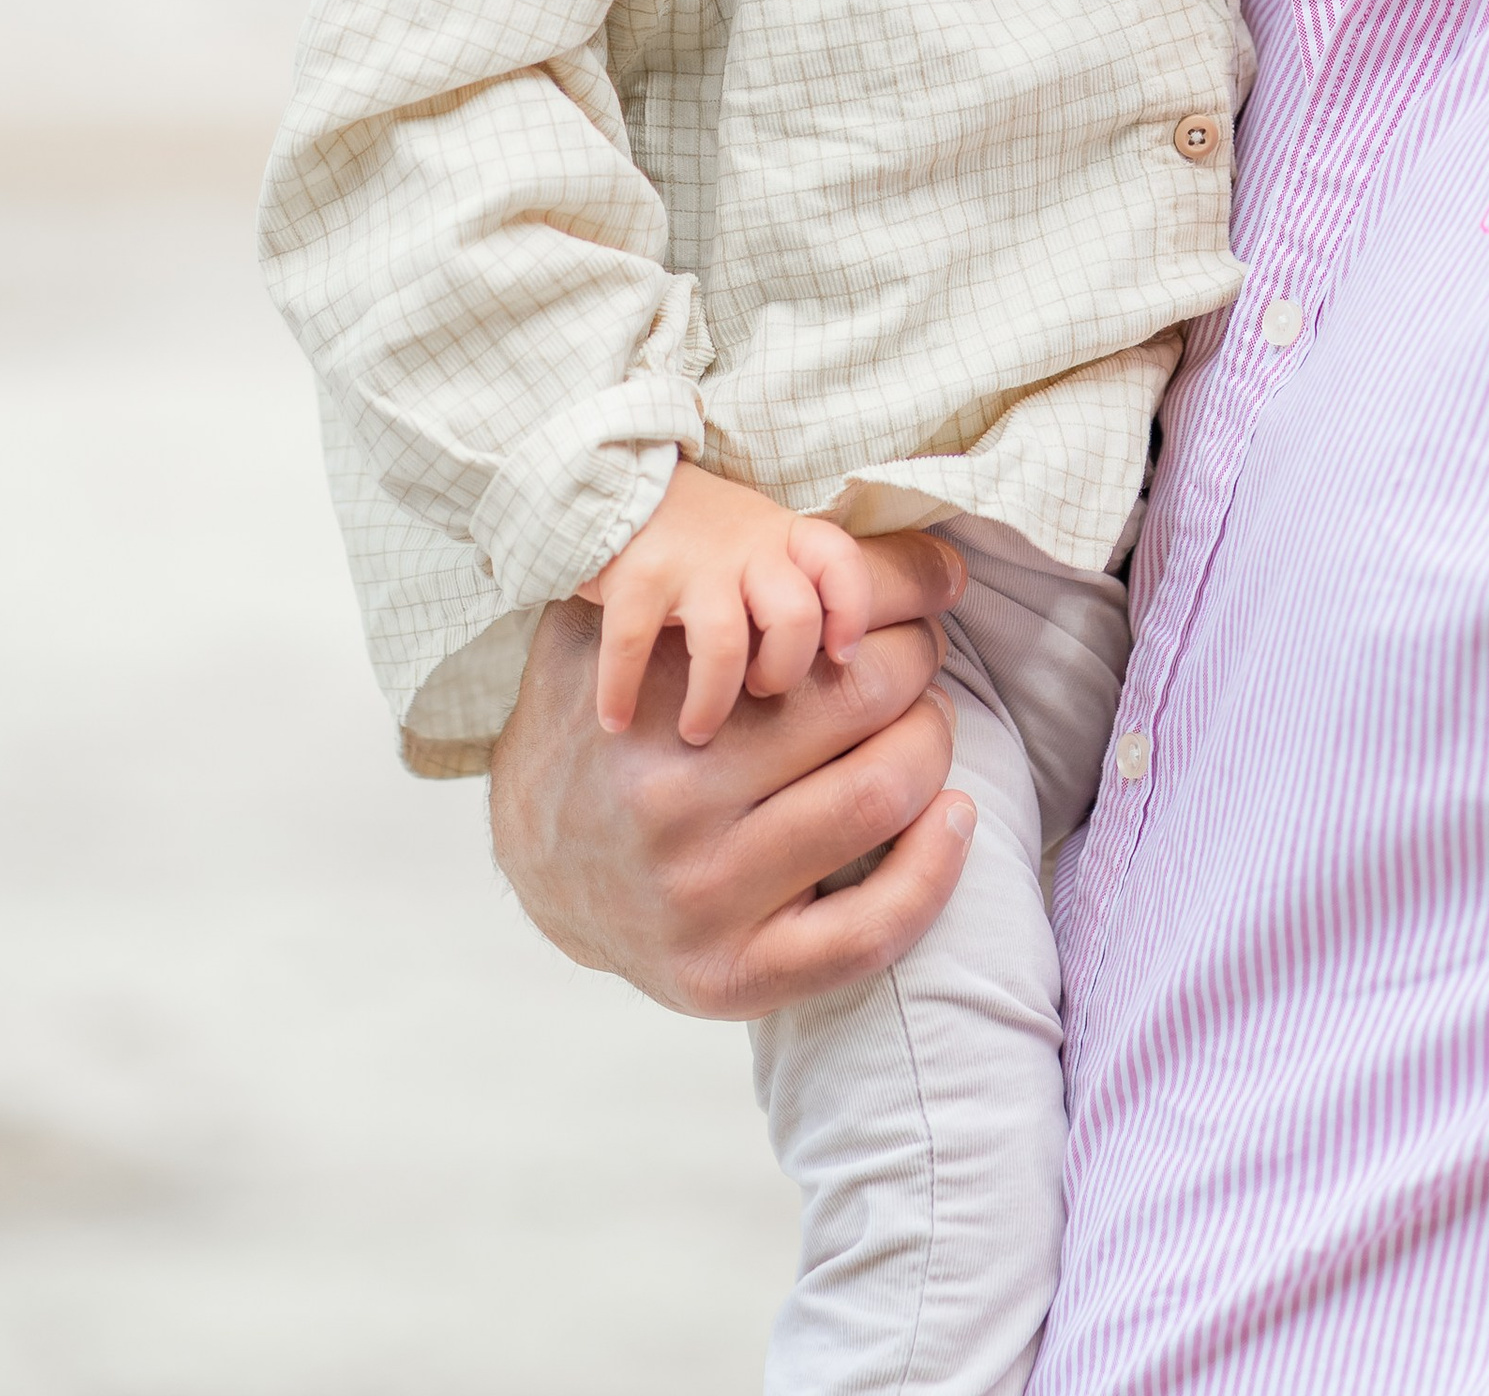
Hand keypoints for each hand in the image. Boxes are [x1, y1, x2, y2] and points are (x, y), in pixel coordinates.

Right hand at [491, 526, 970, 1018]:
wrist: (536, 870)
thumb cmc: (596, 724)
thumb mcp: (600, 627)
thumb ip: (661, 565)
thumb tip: (781, 507)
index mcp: (647, 700)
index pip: (808, 616)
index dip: (888, 594)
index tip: (914, 592)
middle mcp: (671, 798)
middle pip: (856, 699)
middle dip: (913, 662)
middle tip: (918, 656)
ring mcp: (701, 898)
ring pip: (874, 797)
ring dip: (930, 743)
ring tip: (928, 722)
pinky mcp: (731, 980)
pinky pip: (864, 934)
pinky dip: (932, 872)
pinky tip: (952, 816)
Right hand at [582, 463, 874, 744]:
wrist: (614, 483)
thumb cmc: (695, 530)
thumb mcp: (755, 537)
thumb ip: (788, 579)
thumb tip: (828, 658)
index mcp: (780, 534)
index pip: (840, 561)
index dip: (852, 612)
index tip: (841, 658)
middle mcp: (743, 544)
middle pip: (794, 618)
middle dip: (782, 673)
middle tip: (758, 691)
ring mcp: (690, 560)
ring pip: (725, 645)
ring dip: (711, 703)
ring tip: (696, 732)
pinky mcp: (636, 576)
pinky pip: (634, 646)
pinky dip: (622, 691)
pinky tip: (617, 719)